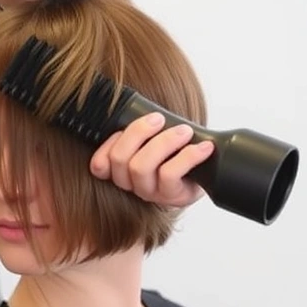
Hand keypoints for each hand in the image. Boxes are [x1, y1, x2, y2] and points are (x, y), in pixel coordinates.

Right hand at [89, 112, 214, 207]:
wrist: (207, 176)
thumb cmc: (177, 154)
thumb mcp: (157, 140)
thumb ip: (145, 130)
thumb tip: (149, 111)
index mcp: (122, 171)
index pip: (99, 164)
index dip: (108, 143)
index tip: (126, 125)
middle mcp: (132, 184)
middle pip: (119, 158)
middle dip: (138, 132)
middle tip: (159, 118)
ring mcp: (150, 192)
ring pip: (140, 166)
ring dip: (163, 142)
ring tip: (185, 131)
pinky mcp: (170, 196)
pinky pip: (169, 174)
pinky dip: (188, 156)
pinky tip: (204, 147)